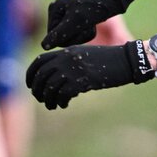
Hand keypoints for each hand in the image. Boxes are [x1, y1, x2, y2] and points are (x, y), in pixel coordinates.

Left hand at [26, 41, 152, 109]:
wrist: (126, 60)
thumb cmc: (107, 60)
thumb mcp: (84, 56)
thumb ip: (69, 62)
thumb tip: (54, 78)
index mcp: (66, 51)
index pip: (39, 61)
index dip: (31, 74)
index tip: (30, 85)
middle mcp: (66, 58)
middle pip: (41, 76)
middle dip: (37, 90)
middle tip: (41, 99)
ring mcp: (73, 69)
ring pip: (50, 87)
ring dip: (48, 99)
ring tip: (53, 105)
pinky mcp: (82, 81)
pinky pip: (62, 94)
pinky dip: (60, 102)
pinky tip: (64, 105)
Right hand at [41, 0, 141, 48]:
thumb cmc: (95, 7)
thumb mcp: (76, 21)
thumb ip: (59, 34)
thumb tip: (44, 46)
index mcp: (54, 10)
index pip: (54, 37)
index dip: (69, 37)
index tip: (81, 27)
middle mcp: (58, 12)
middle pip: (62, 38)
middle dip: (76, 36)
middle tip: (88, 26)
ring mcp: (67, 16)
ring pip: (71, 38)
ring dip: (83, 35)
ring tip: (91, 25)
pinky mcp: (77, 19)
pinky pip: (78, 34)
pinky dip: (87, 33)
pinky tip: (93, 25)